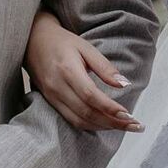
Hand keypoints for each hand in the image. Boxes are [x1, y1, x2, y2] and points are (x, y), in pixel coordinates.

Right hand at [26, 13, 140, 132]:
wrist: (33, 41)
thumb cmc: (62, 42)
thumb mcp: (86, 47)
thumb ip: (105, 67)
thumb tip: (124, 84)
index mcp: (67, 70)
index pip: (91, 96)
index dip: (110, 108)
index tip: (129, 115)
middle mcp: (58, 87)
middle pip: (87, 112)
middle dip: (112, 123)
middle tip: (134, 126)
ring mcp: (52, 97)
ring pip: (79, 120)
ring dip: (103, 127)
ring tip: (124, 126)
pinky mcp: (51, 102)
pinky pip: (71, 120)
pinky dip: (90, 125)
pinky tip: (105, 123)